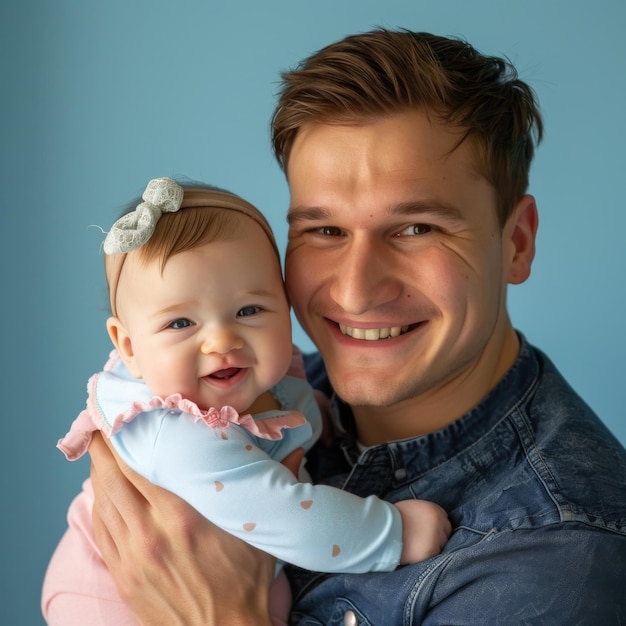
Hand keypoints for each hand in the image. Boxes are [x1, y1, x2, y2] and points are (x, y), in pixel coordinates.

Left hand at [89, 432, 274, 625]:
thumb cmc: (243, 583)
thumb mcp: (261, 532)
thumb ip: (275, 484)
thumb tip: (299, 451)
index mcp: (180, 516)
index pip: (138, 463)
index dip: (126, 435)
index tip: (126, 413)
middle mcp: (147, 531)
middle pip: (111, 477)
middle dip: (104, 446)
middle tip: (107, 422)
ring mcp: (130, 555)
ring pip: (101, 500)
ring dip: (98, 471)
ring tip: (101, 449)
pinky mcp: (122, 573)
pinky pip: (100, 528)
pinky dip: (98, 503)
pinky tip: (102, 490)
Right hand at [394, 499, 451, 563]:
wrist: (382, 528)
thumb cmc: (392, 518)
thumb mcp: (410, 509)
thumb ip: (422, 515)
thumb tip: (427, 524)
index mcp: (433, 509)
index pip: (444, 520)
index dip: (436, 528)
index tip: (429, 534)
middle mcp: (438, 521)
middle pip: (445, 534)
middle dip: (436, 539)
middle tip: (422, 544)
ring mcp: (436, 537)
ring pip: (441, 547)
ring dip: (432, 549)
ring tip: (417, 550)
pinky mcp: (431, 551)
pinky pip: (434, 557)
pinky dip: (427, 558)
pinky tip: (417, 556)